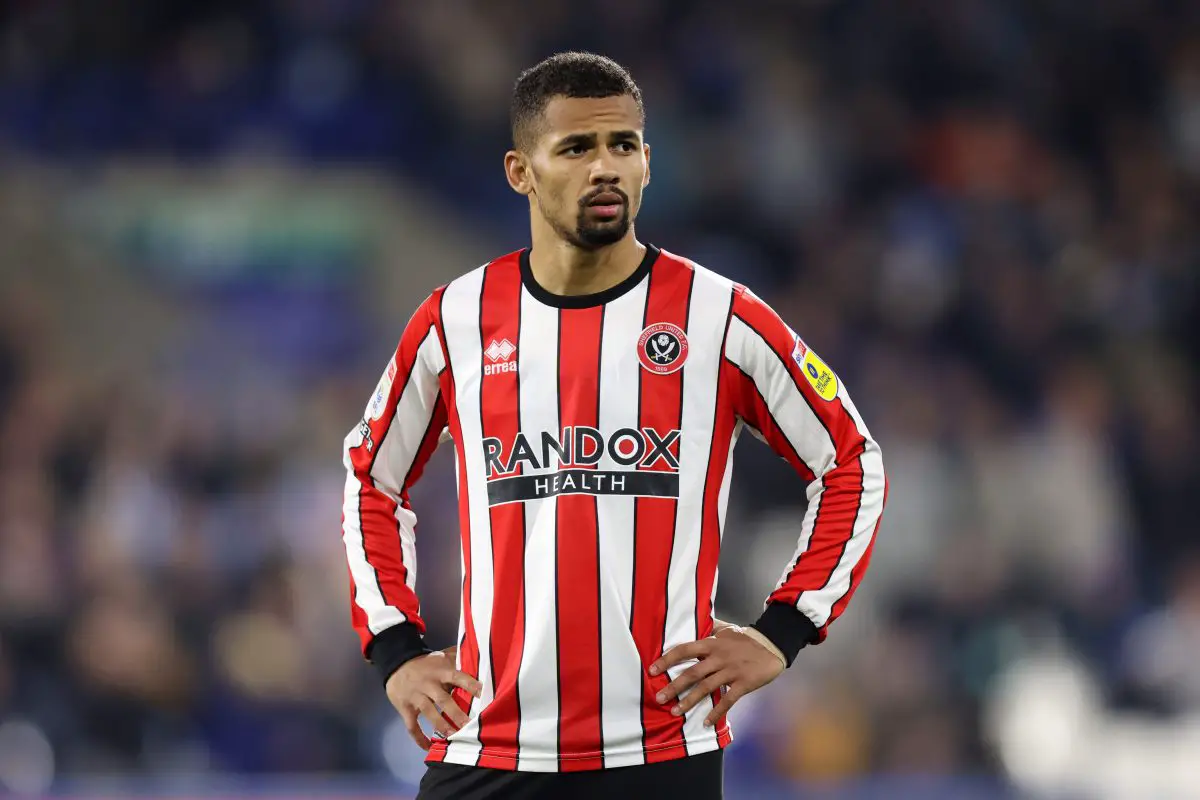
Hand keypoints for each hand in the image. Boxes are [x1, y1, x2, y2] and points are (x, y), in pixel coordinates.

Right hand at [385, 647, 480, 749]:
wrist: (396, 664)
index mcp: (441, 671)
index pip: (457, 677)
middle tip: (469, 725)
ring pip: (429, 713)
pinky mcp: (405, 708)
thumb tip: (478, 653)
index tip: (483, 694)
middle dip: (456, 713)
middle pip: (443, 700)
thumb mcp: (442, 655)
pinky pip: (412, 726)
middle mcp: (429, 684)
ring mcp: (416, 697)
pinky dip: (419, 738)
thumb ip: (458, 656)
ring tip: (453, 737)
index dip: (470, 685)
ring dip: (441, 725)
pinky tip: (428, 747)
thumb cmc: (426, 663)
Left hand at [649, 627, 783, 726]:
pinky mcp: (743, 684)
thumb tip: (696, 621)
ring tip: (675, 712)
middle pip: (692, 673)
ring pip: (706, 688)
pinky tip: (706, 722)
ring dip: (689, 701)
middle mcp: (718, 657)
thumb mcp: (726, 629)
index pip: (684, 650)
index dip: (667, 660)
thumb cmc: (746, 638)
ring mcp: (731, 671)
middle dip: (674, 686)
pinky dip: (716, 712)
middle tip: (659, 697)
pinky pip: (728, 700)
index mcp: (712, 644)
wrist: (772, 645)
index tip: (653, 670)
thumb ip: (710, 628)